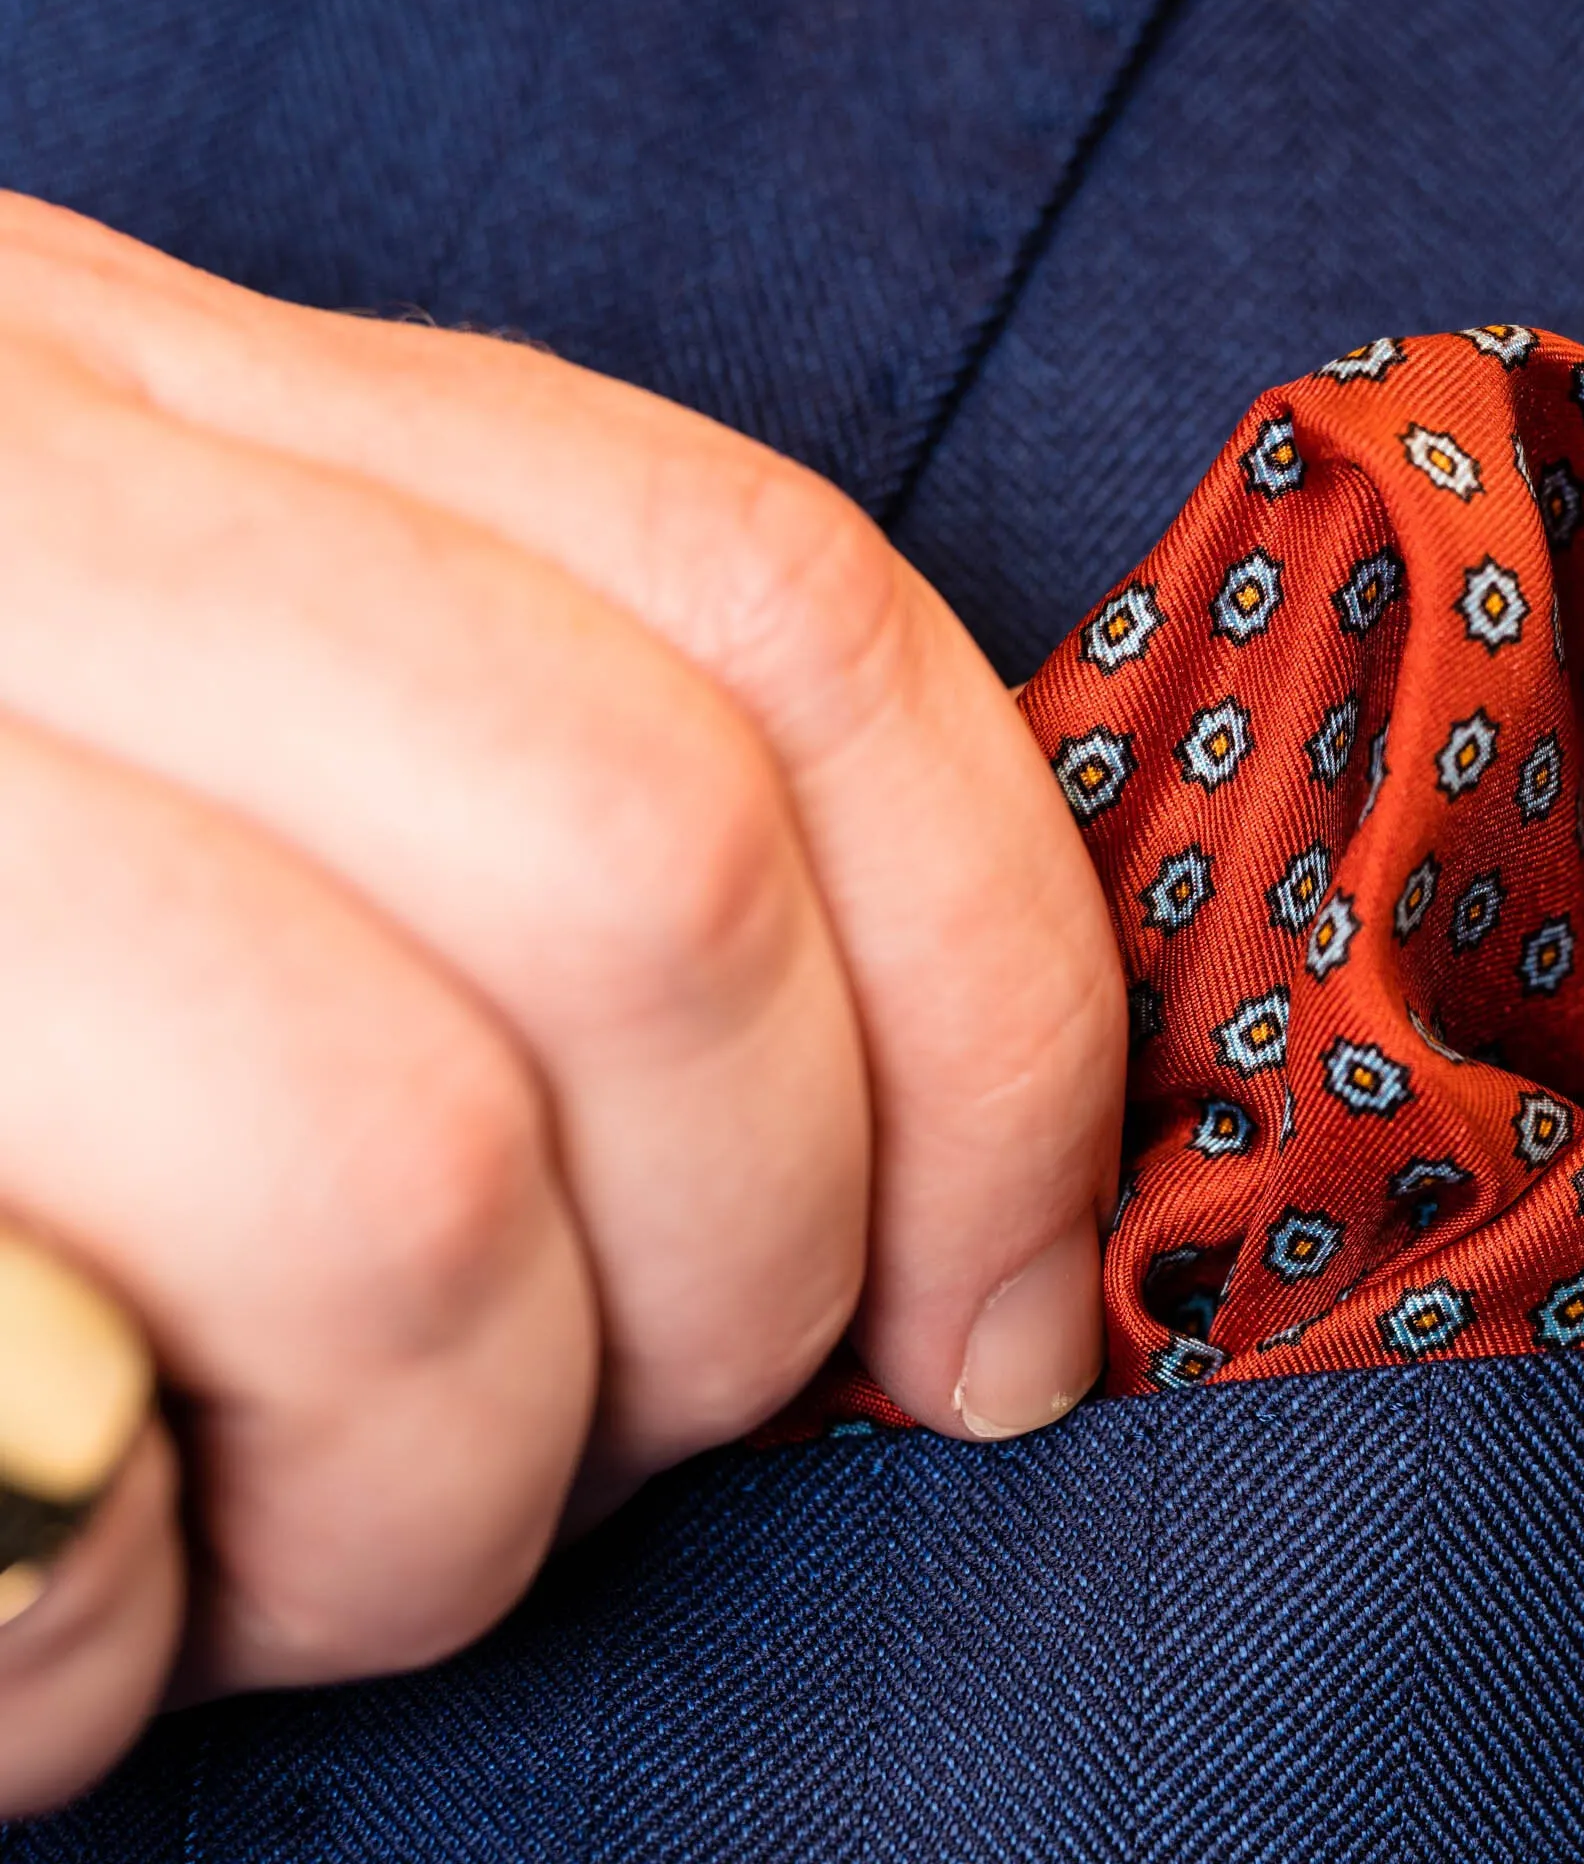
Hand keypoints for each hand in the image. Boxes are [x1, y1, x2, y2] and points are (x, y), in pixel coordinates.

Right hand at [0, 194, 1122, 1813]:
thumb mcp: (235, 811)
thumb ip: (534, 876)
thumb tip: (962, 1231)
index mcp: (166, 427)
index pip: (770, 611)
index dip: (995, 994)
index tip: (1011, 1300)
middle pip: (652, 878)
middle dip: (743, 1273)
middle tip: (608, 1441)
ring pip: (397, 1170)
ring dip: (447, 1487)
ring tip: (292, 1544)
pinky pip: (62, 1442)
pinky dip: (134, 1633)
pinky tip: (74, 1604)